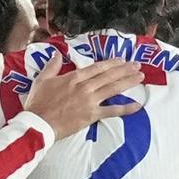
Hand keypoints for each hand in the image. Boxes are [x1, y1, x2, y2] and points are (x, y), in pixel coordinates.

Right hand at [24, 52, 142, 138]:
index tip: (122, 59)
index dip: (111, 63)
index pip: (97, 67)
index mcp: (74, 77)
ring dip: (128, 82)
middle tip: (137, 65)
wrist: (38, 124)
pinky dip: (125, 108)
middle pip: (109, 76)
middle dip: (125, 69)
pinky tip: (137, 105)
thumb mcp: (42, 80)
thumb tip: (56, 54)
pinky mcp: (91, 115)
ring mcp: (90, 101)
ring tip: (140, 77)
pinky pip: (112, 111)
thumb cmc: (38, 103)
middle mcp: (85, 87)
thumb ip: (52, 66)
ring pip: (113, 89)